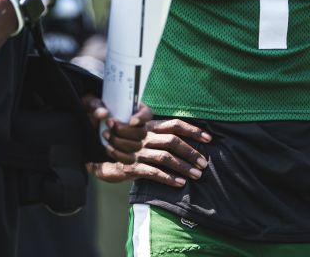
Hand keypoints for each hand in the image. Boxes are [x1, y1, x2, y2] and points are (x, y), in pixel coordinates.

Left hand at [82, 96, 152, 163]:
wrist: (89, 125)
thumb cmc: (95, 110)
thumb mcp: (92, 103)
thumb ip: (96, 106)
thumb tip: (103, 113)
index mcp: (135, 110)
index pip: (147, 114)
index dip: (142, 118)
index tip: (130, 121)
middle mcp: (138, 126)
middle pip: (142, 133)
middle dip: (124, 131)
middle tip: (109, 123)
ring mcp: (133, 141)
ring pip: (136, 146)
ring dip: (119, 142)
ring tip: (105, 134)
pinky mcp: (126, 153)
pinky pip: (130, 159)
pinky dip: (119, 155)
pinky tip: (108, 147)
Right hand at [91, 117, 211, 186]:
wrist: (101, 155)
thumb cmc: (128, 144)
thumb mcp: (143, 133)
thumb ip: (160, 132)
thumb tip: (187, 137)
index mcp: (150, 127)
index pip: (175, 124)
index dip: (193, 130)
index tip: (208, 138)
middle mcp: (145, 137)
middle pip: (173, 141)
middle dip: (191, 152)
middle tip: (205, 163)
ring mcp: (138, 152)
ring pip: (165, 157)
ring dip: (184, 166)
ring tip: (197, 175)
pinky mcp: (132, 167)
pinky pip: (154, 172)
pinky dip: (168, 178)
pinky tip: (180, 183)